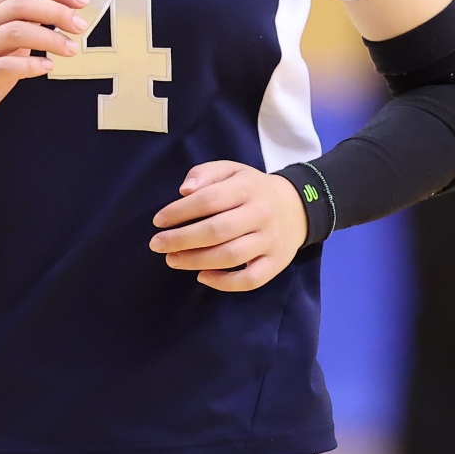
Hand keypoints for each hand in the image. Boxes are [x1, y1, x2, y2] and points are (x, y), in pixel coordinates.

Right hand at [0, 0, 88, 125]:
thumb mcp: (12, 36)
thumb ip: (33, 19)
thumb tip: (69, 9)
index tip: (81, 2)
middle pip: (20, 5)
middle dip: (56, 12)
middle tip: (79, 27)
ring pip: (14, 32)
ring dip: (49, 39)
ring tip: (70, 49)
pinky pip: (5, 66)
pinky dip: (31, 65)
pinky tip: (47, 67)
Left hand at [148, 161, 307, 292]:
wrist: (297, 206)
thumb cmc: (253, 189)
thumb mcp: (232, 171)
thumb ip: (205, 174)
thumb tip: (184, 191)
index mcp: (247, 188)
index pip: (209, 200)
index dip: (179, 212)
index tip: (158, 221)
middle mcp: (261, 214)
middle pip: (217, 230)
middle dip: (181, 239)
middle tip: (157, 244)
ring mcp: (270, 241)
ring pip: (231, 256)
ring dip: (196, 260)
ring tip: (172, 260)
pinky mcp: (276, 262)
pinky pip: (250, 279)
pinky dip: (225, 282)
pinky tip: (203, 276)